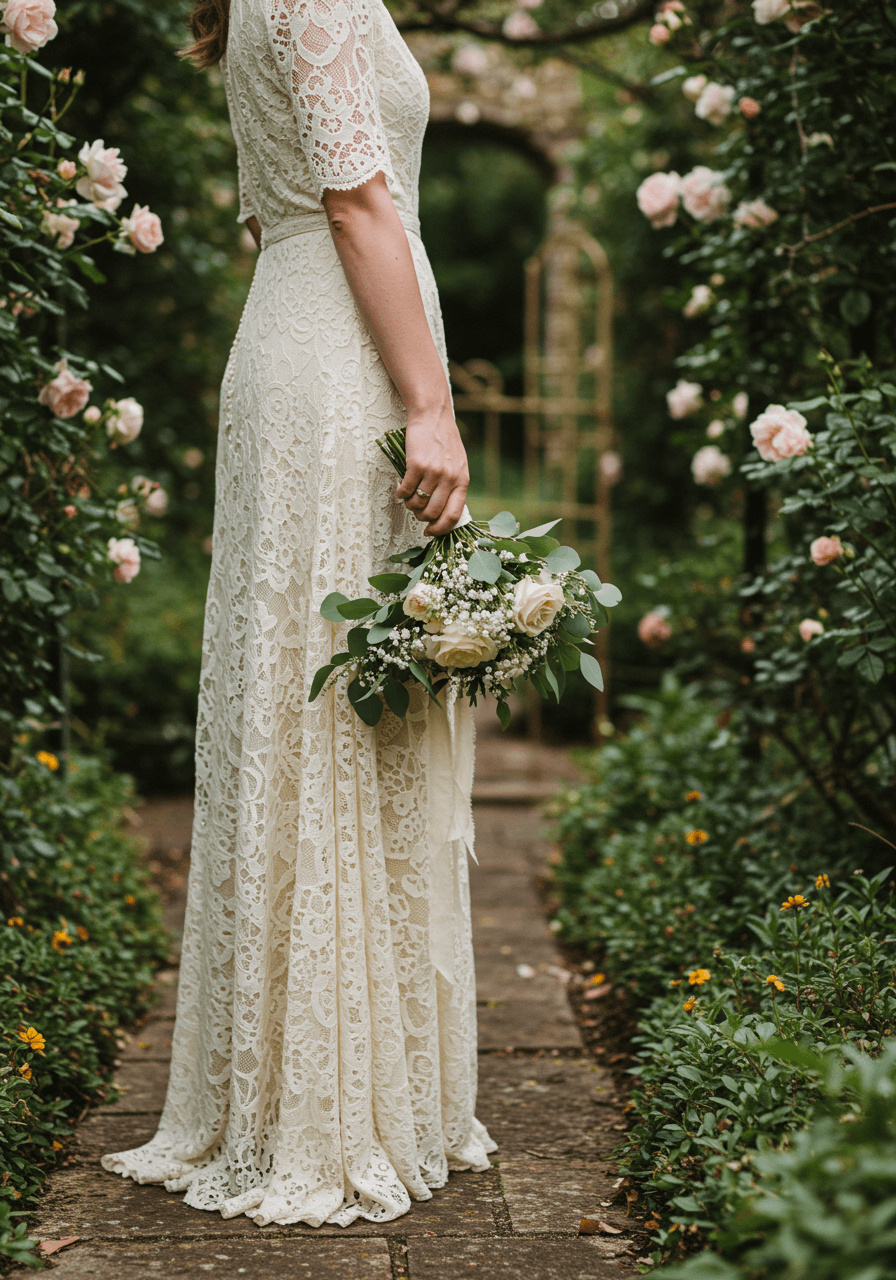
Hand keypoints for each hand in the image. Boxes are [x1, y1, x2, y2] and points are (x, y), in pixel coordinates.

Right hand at [396, 406, 469, 535]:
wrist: (433, 416)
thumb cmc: (444, 441)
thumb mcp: (458, 465)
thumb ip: (454, 486)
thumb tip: (443, 513)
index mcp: (462, 481)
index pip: (453, 515)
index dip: (440, 529)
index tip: (430, 532)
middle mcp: (449, 478)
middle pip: (433, 513)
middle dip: (421, 517)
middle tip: (416, 510)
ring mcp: (433, 471)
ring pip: (417, 504)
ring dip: (410, 505)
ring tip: (409, 497)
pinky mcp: (417, 465)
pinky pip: (406, 490)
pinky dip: (401, 493)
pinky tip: (401, 488)